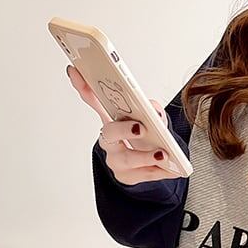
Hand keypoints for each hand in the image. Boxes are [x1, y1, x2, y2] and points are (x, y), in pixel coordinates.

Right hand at [66, 64, 181, 185]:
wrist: (148, 166)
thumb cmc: (145, 138)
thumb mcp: (150, 118)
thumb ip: (152, 110)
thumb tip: (155, 112)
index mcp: (111, 120)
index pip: (93, 100)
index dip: (83, 86)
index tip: (75, 70)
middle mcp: (109, 140)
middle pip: (110, 133)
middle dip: (124, 129)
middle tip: (141, 128)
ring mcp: (116, 160)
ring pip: (127, 159)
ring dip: (145, 156)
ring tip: (163, 154)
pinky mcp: (128, 177)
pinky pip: (144, 174)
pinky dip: (159, 171)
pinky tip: (171, 168)